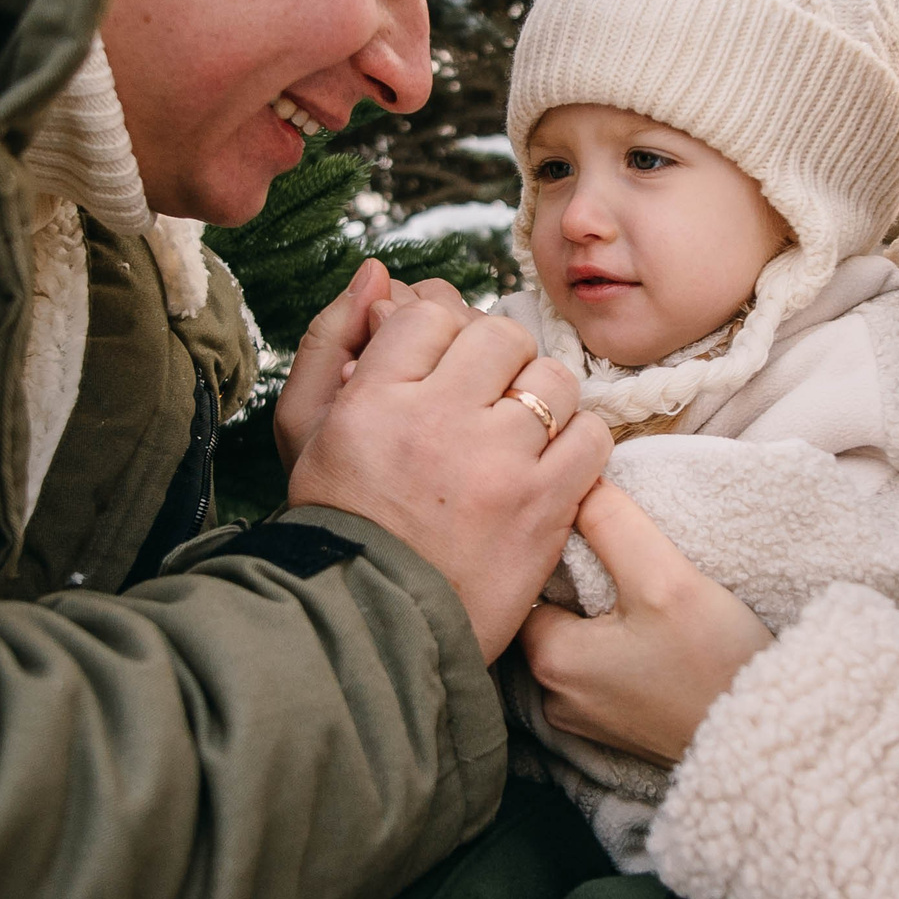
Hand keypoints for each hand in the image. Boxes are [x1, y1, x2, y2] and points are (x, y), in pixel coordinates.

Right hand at [288, 296, 609, 657]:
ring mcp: (499, 464)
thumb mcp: (308, 429)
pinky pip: (590, 436)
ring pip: (551, 379)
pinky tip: (546, 465)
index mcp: (375, 399)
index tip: (439, 372)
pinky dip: (576, 443)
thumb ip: (331, 341)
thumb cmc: (342, 522)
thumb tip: (379, 273)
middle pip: (499, 335)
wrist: (374, 625)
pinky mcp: (545, 507)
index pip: (432, 314)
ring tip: (514, 434)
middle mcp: (438, 421)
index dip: (441, 334)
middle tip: (480, 400)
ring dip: (539, 398)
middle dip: (494, 360)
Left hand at [519, 480, 772, 765]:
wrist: (768, 742)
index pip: (530, 580)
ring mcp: (583, 720)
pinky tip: (654, 636)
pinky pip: (599, 672)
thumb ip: (612, 523)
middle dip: (582, 582)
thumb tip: (578, 483)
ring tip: (644, 596)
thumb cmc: (714, 664)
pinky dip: (618, 648)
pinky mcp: (616, 729)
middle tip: (628, 560)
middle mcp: (552, 697)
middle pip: (551, 611)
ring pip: (576, 641)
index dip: (561, 547)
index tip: (602, 535)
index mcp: (549, 659)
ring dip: (602, 616)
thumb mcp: (664, 576)